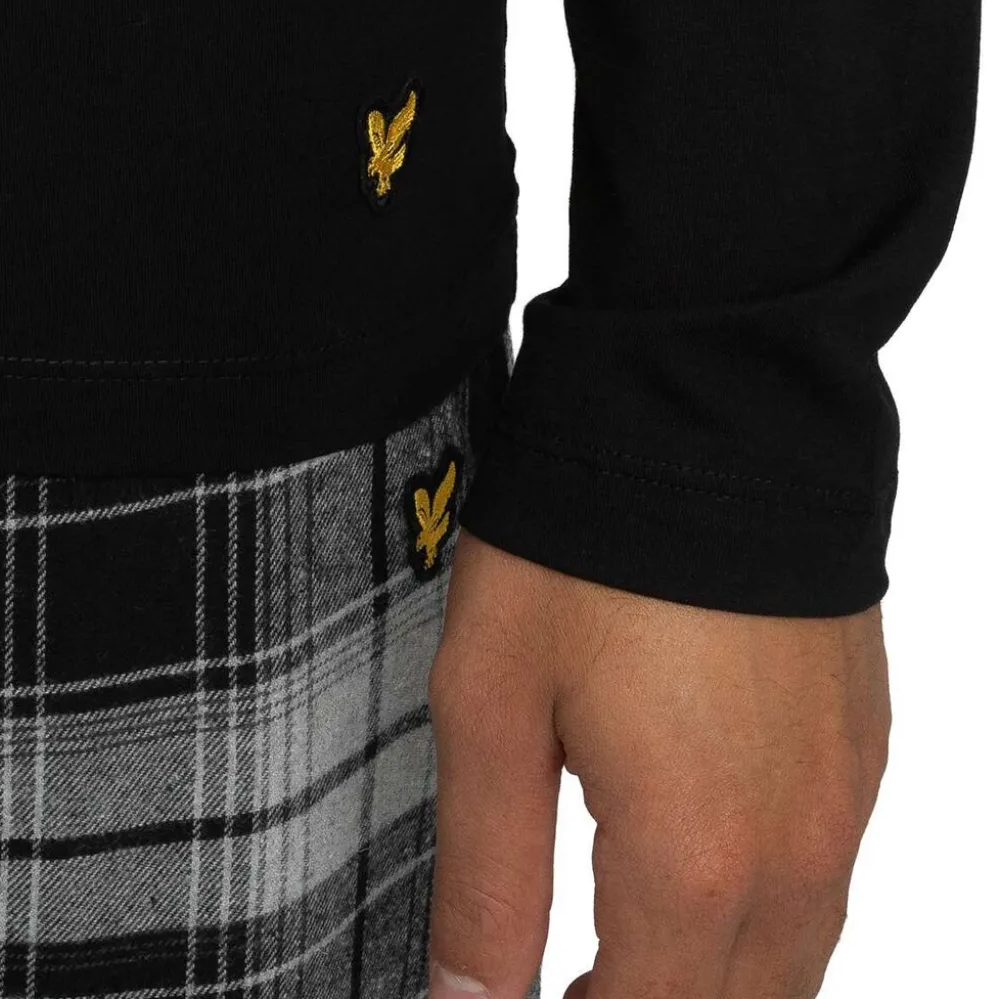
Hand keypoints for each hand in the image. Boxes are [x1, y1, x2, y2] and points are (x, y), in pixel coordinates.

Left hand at [427, 530, 889, 998]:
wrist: (707, 408)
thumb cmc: (585, 546)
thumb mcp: (492, 704)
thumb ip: (487, 876)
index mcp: (696, 857)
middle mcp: (796, 848)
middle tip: (560, 985)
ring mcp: (845, 795)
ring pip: (793, 962)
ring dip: (709, 978)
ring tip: (614, 947)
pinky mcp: (861, 742)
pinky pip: (825, 876)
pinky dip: (763, 913)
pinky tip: (693, 863)